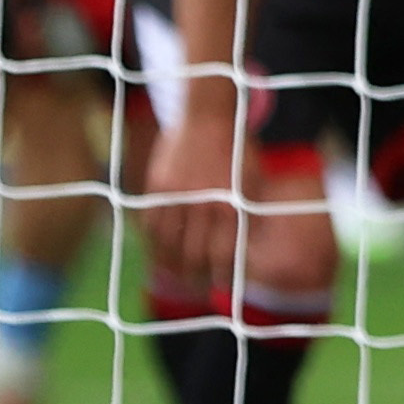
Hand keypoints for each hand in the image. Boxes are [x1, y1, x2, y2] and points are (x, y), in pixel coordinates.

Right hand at [144, 102, 239, 284]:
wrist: (210, 116)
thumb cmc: (237, 151)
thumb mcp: (252, 185)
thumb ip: (246, 218)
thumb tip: (245, 252)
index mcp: (230, 207)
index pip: (223, 256)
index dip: (220, 277)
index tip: (219, 287)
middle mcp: (203, 206)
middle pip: (193, 256)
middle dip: (195, 278)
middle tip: (195, 288)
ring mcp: (177, 196)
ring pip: (168, 245)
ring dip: (170, 267)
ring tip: (174, 278)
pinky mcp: (157, 187)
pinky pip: (151, 224)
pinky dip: (153, 243)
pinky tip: (157, 253)